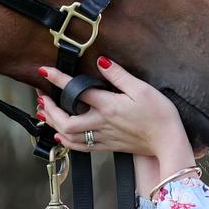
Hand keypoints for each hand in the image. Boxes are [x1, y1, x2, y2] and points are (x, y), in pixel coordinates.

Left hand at [36, 57, 195, 177]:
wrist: (168, 141)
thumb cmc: (159, 114)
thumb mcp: (141, 88)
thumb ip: (119, 75)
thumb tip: (101, 61)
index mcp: (108, 106)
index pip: (76, 91)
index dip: (58, 79)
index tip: (44, 71)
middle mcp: (101, 123)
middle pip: (65, 121)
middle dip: (49, 109)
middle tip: (40, 98)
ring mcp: (103, 136)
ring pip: (69, 136)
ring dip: (53, 125)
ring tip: (45, 114)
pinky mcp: (108, 146)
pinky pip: (81, 147)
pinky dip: (67, 141)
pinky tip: (62, 136)